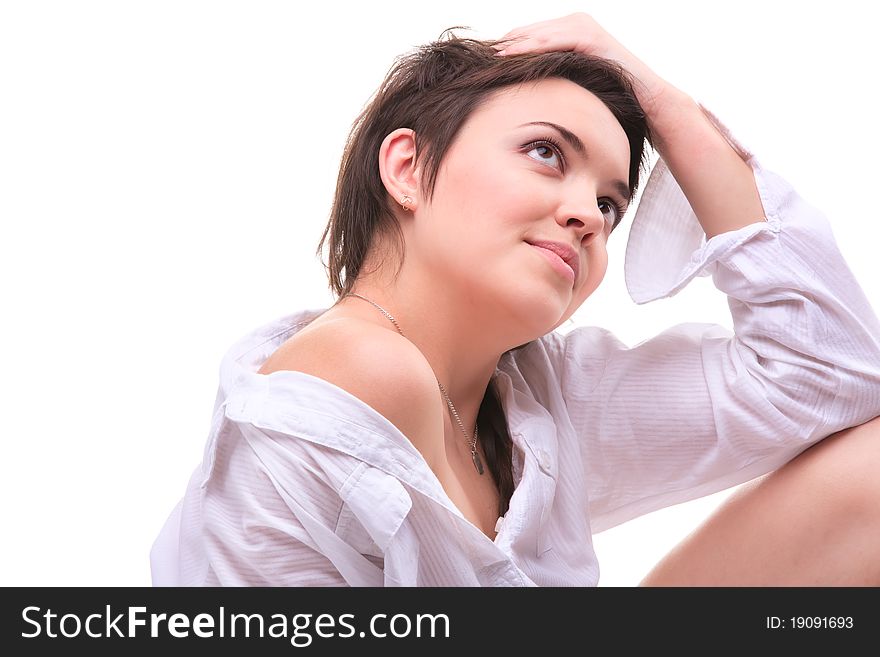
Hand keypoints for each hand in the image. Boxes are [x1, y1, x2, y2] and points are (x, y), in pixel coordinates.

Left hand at [494, 12, 682, 118]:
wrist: (643, 98)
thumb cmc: (608, 95)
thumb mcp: (574, 82)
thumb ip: (554, 76)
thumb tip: (527, 90)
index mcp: (570, 31)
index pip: (531, 35)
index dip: (510, 46)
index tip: (487, 59)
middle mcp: (576, 23)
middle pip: (532, 32)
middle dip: (508, 43)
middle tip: (484, 55)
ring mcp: (584, 27)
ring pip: (541, 34)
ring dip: (517, 44)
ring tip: (495, 56)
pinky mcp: (592, 37)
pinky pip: (557, 40)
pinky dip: (536, 46)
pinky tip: (517, 54)